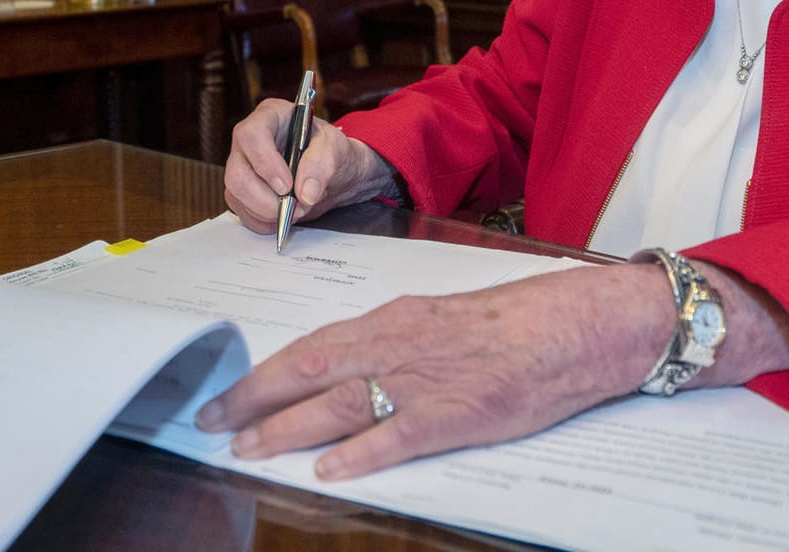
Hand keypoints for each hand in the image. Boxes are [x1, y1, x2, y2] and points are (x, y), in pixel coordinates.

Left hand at [193, 263, 673, 478]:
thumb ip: (393, 343)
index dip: (264, 373)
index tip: (228, 391)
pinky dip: (359, 454)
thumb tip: (347, 369)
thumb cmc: (513, 321)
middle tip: (214, 421)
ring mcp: (425, 381)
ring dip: (287, 429)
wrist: (573, 326)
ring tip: (249, 448)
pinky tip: (328, 470)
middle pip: (309, 374)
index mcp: (394, 318)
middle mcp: (399, 344)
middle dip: (255, 401)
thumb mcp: (439, 319)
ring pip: (339, 405)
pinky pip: (396, 435)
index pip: (312, 346)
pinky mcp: (457, 415)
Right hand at [223, 99, 397, 232]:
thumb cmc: (331, 151)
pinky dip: (266, 222)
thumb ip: (323, 164)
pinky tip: (285, 214)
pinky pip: (243, 213)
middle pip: (237, 173)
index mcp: (270, 117)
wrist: (332, 173)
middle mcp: (248, 141)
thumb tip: (305, 193)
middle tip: (295, 207)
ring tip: (298, 208)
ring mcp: (241, 167)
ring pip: (236, 196)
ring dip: (269, 212)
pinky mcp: (241, 191)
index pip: (251, 135)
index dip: (265, 163)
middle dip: (266, 199)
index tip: (287, 186)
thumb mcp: (338, 148)